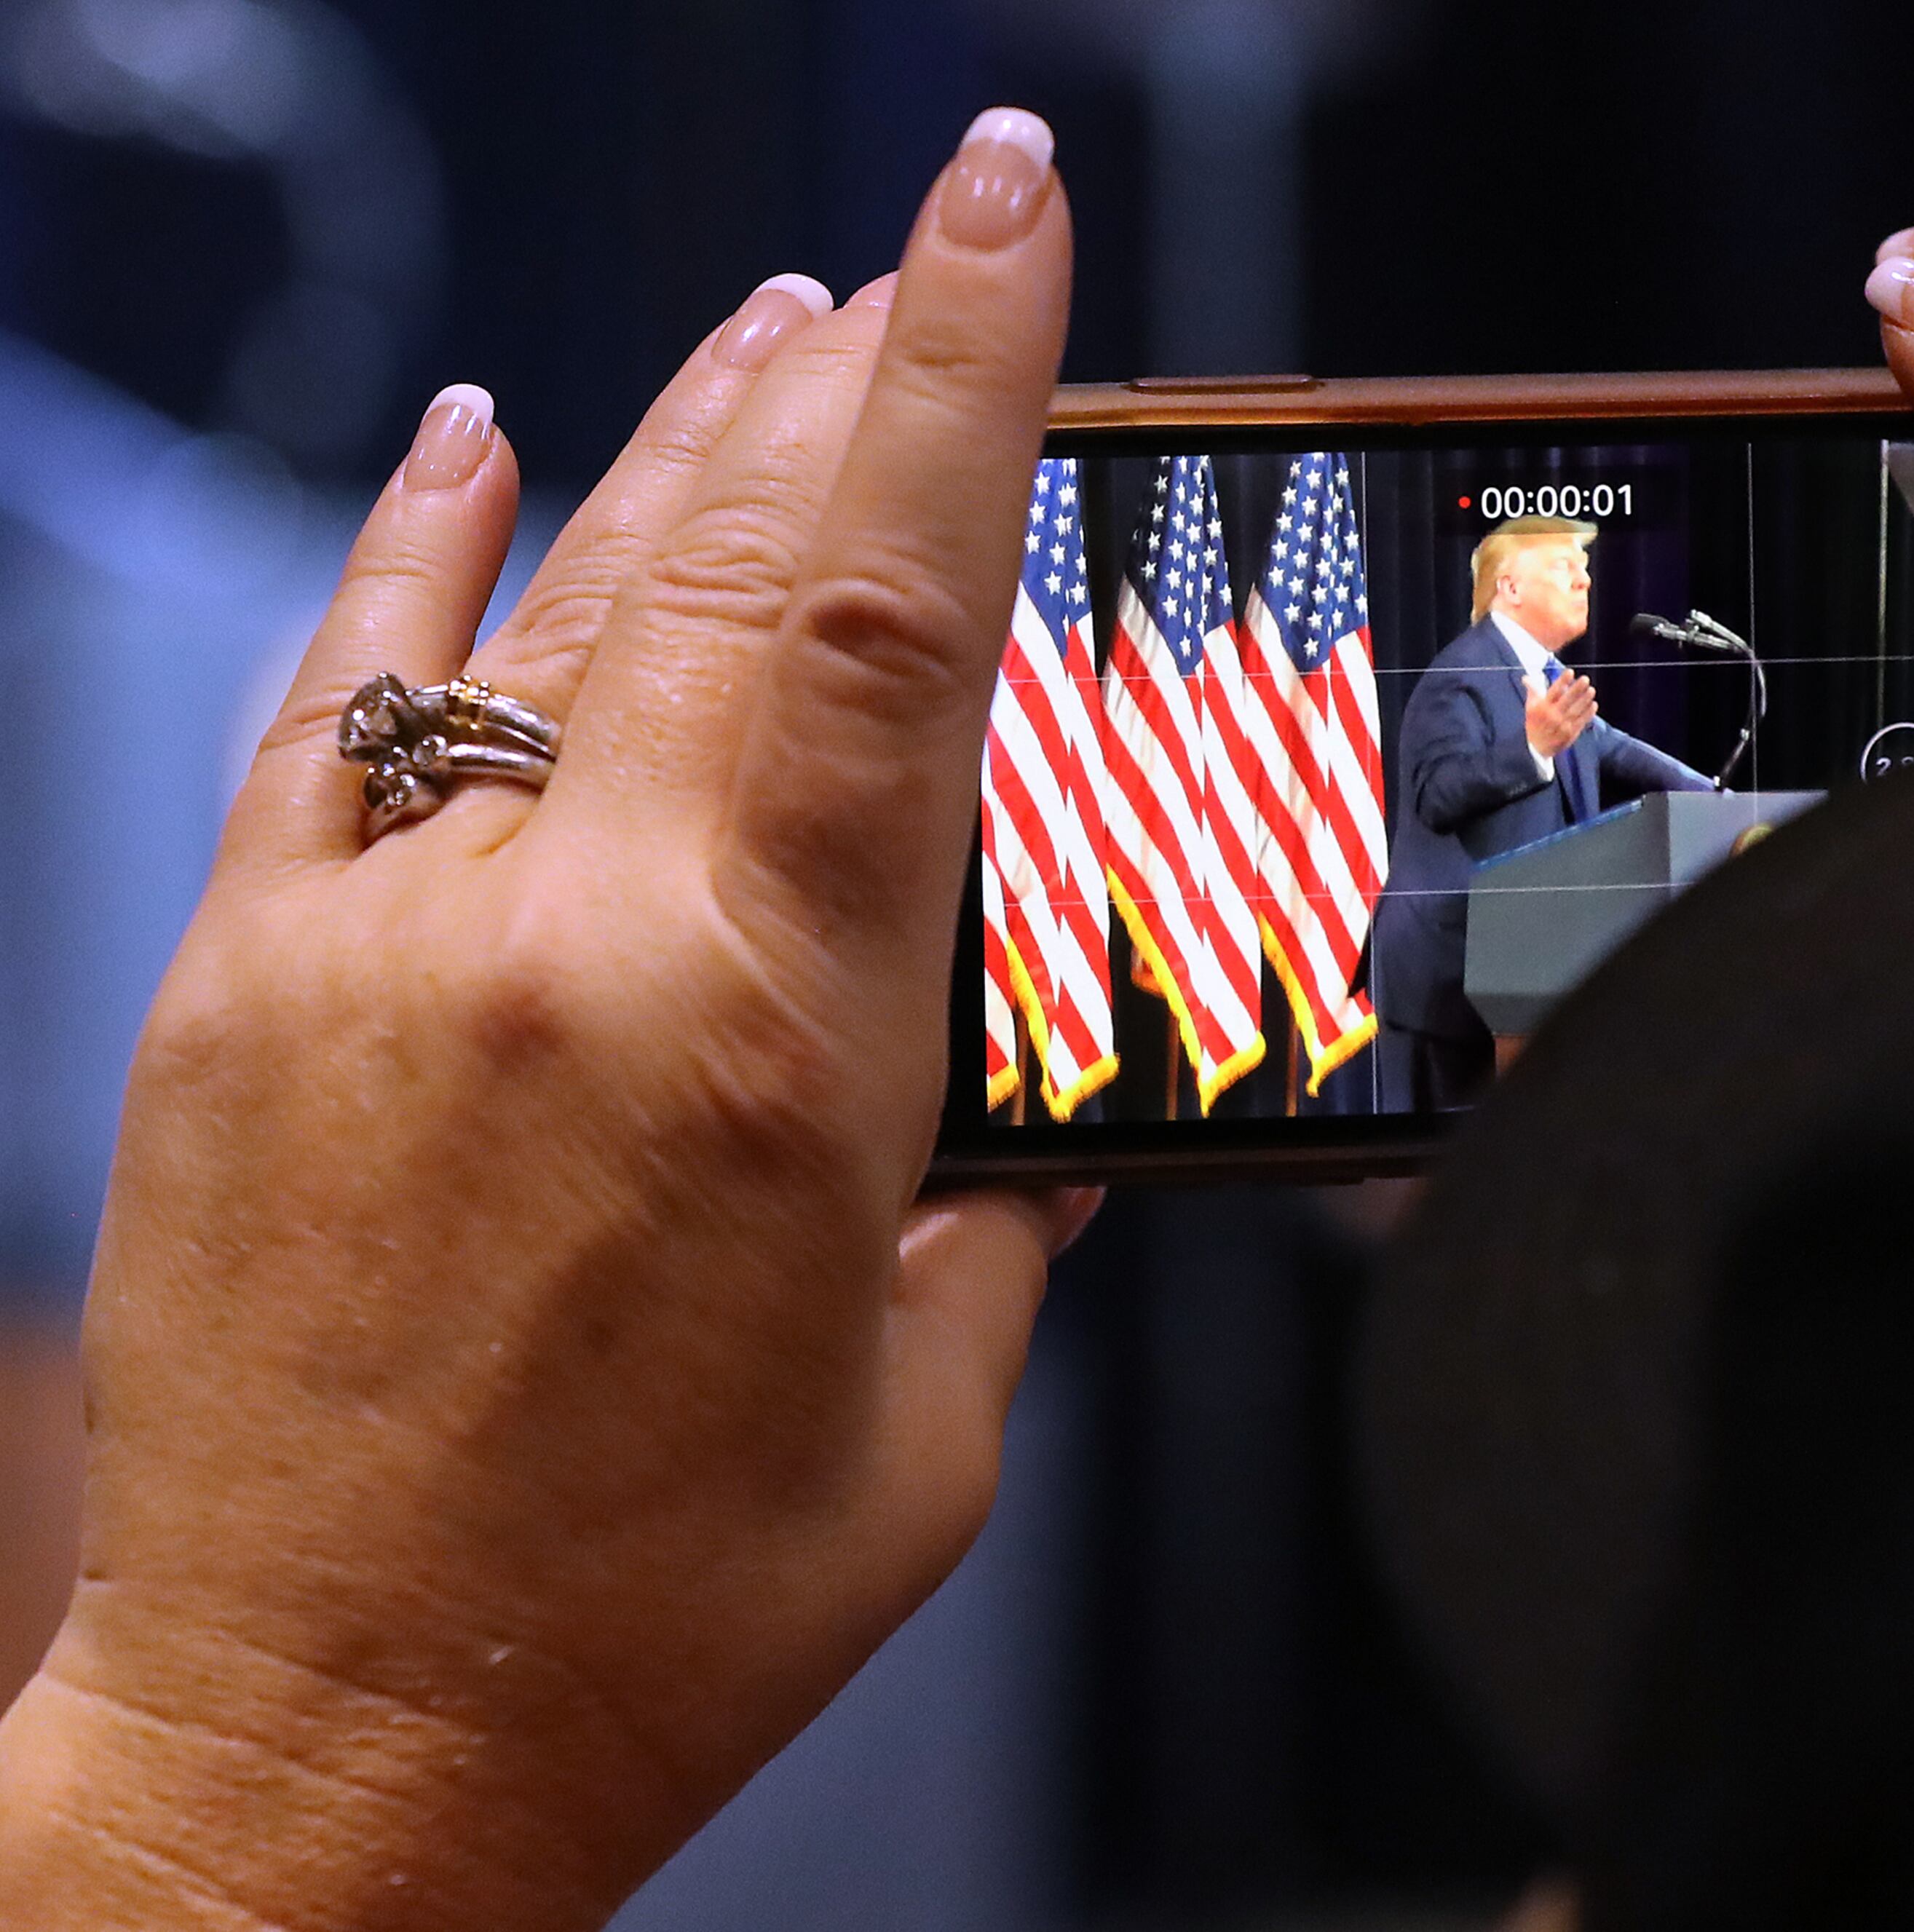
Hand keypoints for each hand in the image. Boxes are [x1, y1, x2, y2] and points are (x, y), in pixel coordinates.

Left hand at [0, 111, 1088, 1930]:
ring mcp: (375, 945)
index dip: (962, 380)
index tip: (1001, 210)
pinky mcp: (239, 984)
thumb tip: (1043, 1081)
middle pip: (729, 562)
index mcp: (773, 1052)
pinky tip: (471, 442)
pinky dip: (414, 557)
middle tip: (919, 260)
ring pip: (550, 605)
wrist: (323, 1745)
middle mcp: (562, 947)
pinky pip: (330, 707)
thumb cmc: (642, 1616)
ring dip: (679, 446)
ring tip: (773, 332)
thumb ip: (999, 1208)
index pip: (895, 626)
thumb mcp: (925, 1413)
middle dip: (848, 373)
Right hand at [1526, 668, 1597, 756]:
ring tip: (1591, 690)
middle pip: (1567, 699)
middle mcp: (1552, 716)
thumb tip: (1527, 678)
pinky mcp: (1570, 733)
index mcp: (1542, 708)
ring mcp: (1562, 725)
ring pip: (1576, 710)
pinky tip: (1593, 704)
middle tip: (1585, 679)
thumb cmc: (1533, 725)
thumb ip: (1532, 692)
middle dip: (1577, 688)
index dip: (1562, 681)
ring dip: (1585, 699)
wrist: (1536, 749)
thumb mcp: (1529, 708)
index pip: (1554, 691)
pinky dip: (1588, 713)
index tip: (1570, 672)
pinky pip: (1581, 721)